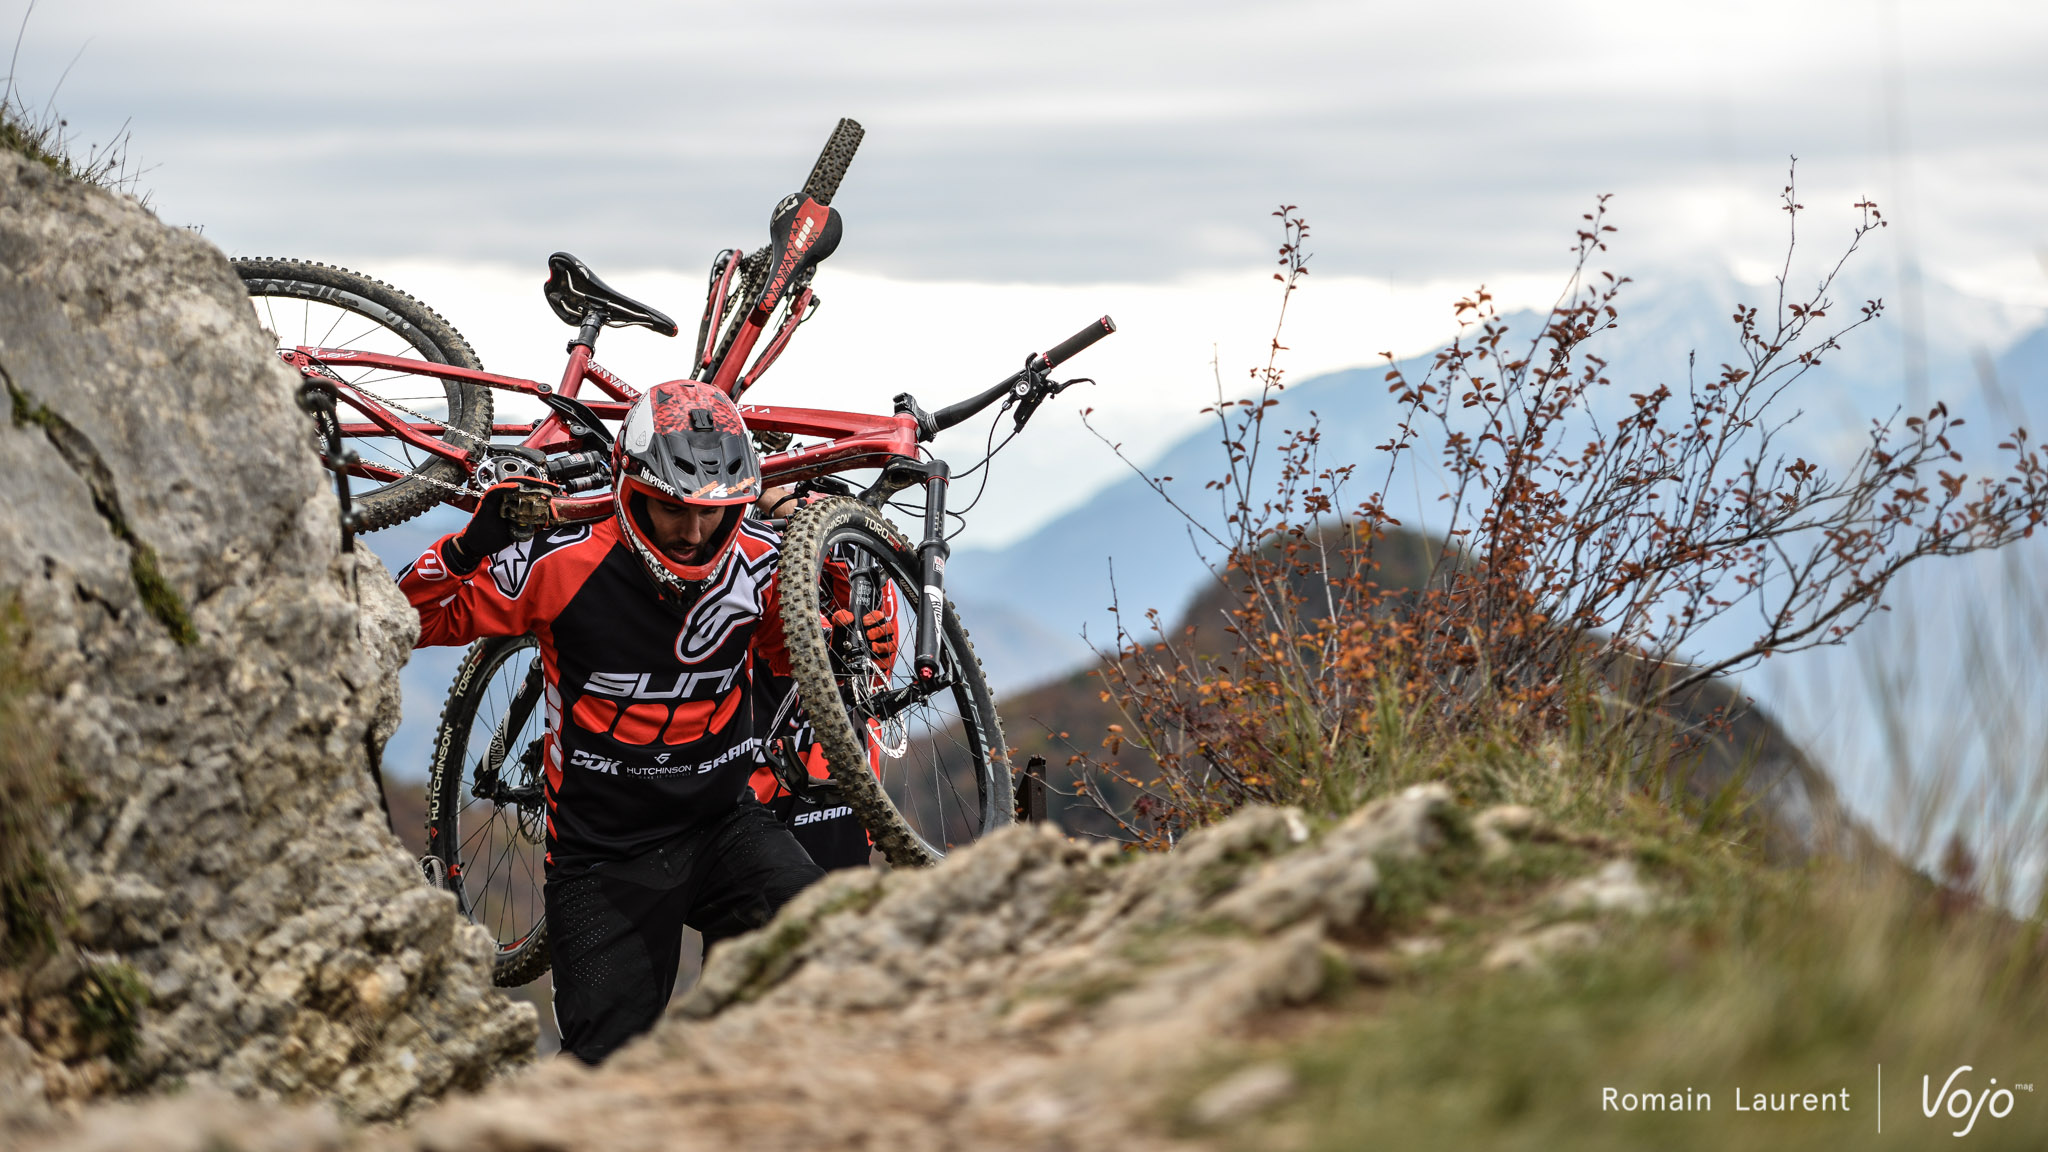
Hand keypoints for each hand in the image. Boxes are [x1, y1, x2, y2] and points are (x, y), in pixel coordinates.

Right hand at [443, 478, 558, 575]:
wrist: (477, 545)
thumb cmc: (495, 537)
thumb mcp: (518, 530)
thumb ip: (530, 523)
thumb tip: (547, 520)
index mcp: (513, 503)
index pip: (528, 491)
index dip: (542, 489)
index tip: (555, 490)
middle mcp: (504, 498)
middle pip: (521, 485)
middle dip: (538, 484)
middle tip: (552, 487)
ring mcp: (495, 499)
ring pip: (510, 484)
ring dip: (525, 483)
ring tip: (539, 484)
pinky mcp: (486, 502)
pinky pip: (495, 492)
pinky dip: (505, 488)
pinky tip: (515, 487)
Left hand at [830, 607, 897, 663]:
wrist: (842, 657)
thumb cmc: (845, 639)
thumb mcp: (841, 627)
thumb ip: (842, 619)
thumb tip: (848, 618)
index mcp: (873, 623)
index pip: (879, 616)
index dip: (874, 617)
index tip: (864, 621)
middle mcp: (881, 634)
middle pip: (888, 629)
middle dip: (878, 631)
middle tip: (868, 634)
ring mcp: (884, 647)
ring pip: (890, 644)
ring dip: (881, 646)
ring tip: (871, 647)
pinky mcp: (883, 659)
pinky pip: (887, 660)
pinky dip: (881, 660)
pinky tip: (872, 659)